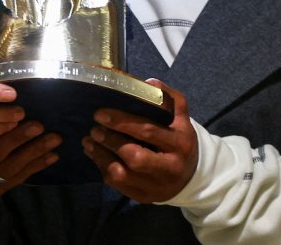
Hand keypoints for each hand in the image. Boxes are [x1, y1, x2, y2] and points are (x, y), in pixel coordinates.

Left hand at [82, 79, 197, 202]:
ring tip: (88, 141)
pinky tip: (95, 155)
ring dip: (101, 156)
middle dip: (110, 142)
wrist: (192, 177)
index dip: (122, 122)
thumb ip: (168, 98)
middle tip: (94, 129)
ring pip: (122, 175)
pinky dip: (103, 169)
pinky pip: (119, 186)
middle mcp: (170, 168)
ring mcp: (156, 186)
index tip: (100, 114)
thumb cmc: (179, 139)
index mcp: (180, 144)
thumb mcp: (181, 117)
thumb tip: (147, 83)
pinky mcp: (144, 197)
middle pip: (135, 157)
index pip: (148, 132)